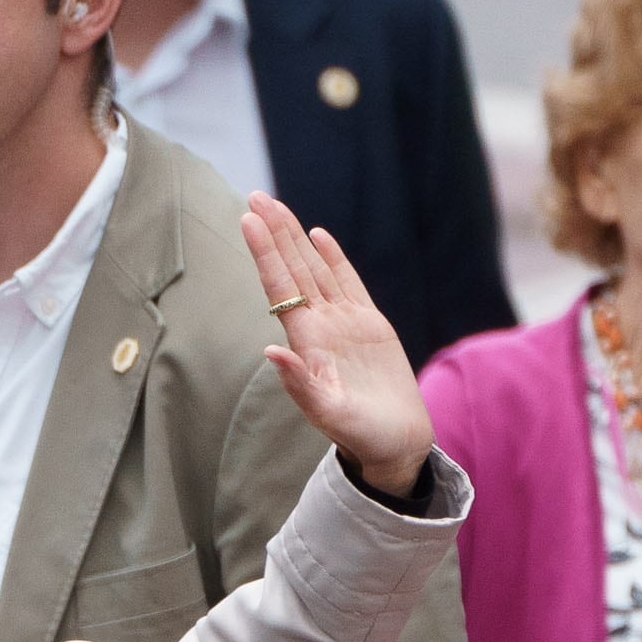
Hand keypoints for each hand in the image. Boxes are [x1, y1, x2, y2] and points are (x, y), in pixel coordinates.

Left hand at [242, 197, 432, 496]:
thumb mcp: (329, 414)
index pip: (280, 287)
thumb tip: (270, 350)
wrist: (394, 444)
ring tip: (276, 205)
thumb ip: (300, 384)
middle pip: (293, 269)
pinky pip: (347, 282)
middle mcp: (320, 326)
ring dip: (295, 238)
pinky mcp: (369, 324)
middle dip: (274, 233)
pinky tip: (317, 235)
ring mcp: (344, 323)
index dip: (265, 253)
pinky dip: (333, 258)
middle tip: (254, 196)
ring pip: (315, 269)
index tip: (248, 220)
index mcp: (307, 342)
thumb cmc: (361, 436)